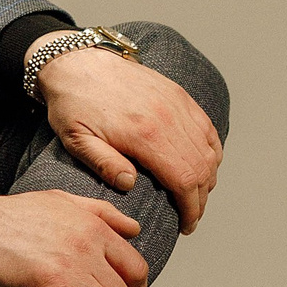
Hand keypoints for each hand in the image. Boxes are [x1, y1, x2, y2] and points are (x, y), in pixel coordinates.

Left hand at [35, 50, 223, 232]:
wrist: (77, 61)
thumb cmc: (74, 103)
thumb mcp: (77, 140)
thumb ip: (104, 164)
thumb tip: (129, 185)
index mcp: (144, 134)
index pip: (184, 180)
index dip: (190, 208)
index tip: (187, 225)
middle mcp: (168, 118)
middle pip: (202, 168)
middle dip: (201, 199)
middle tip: (191, 218)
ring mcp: (177, 103)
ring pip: (209, 149)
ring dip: (208, 177)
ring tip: (196, 196)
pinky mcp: (178, 94)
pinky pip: (207, 127)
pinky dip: (212, 150)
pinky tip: (205, 165)